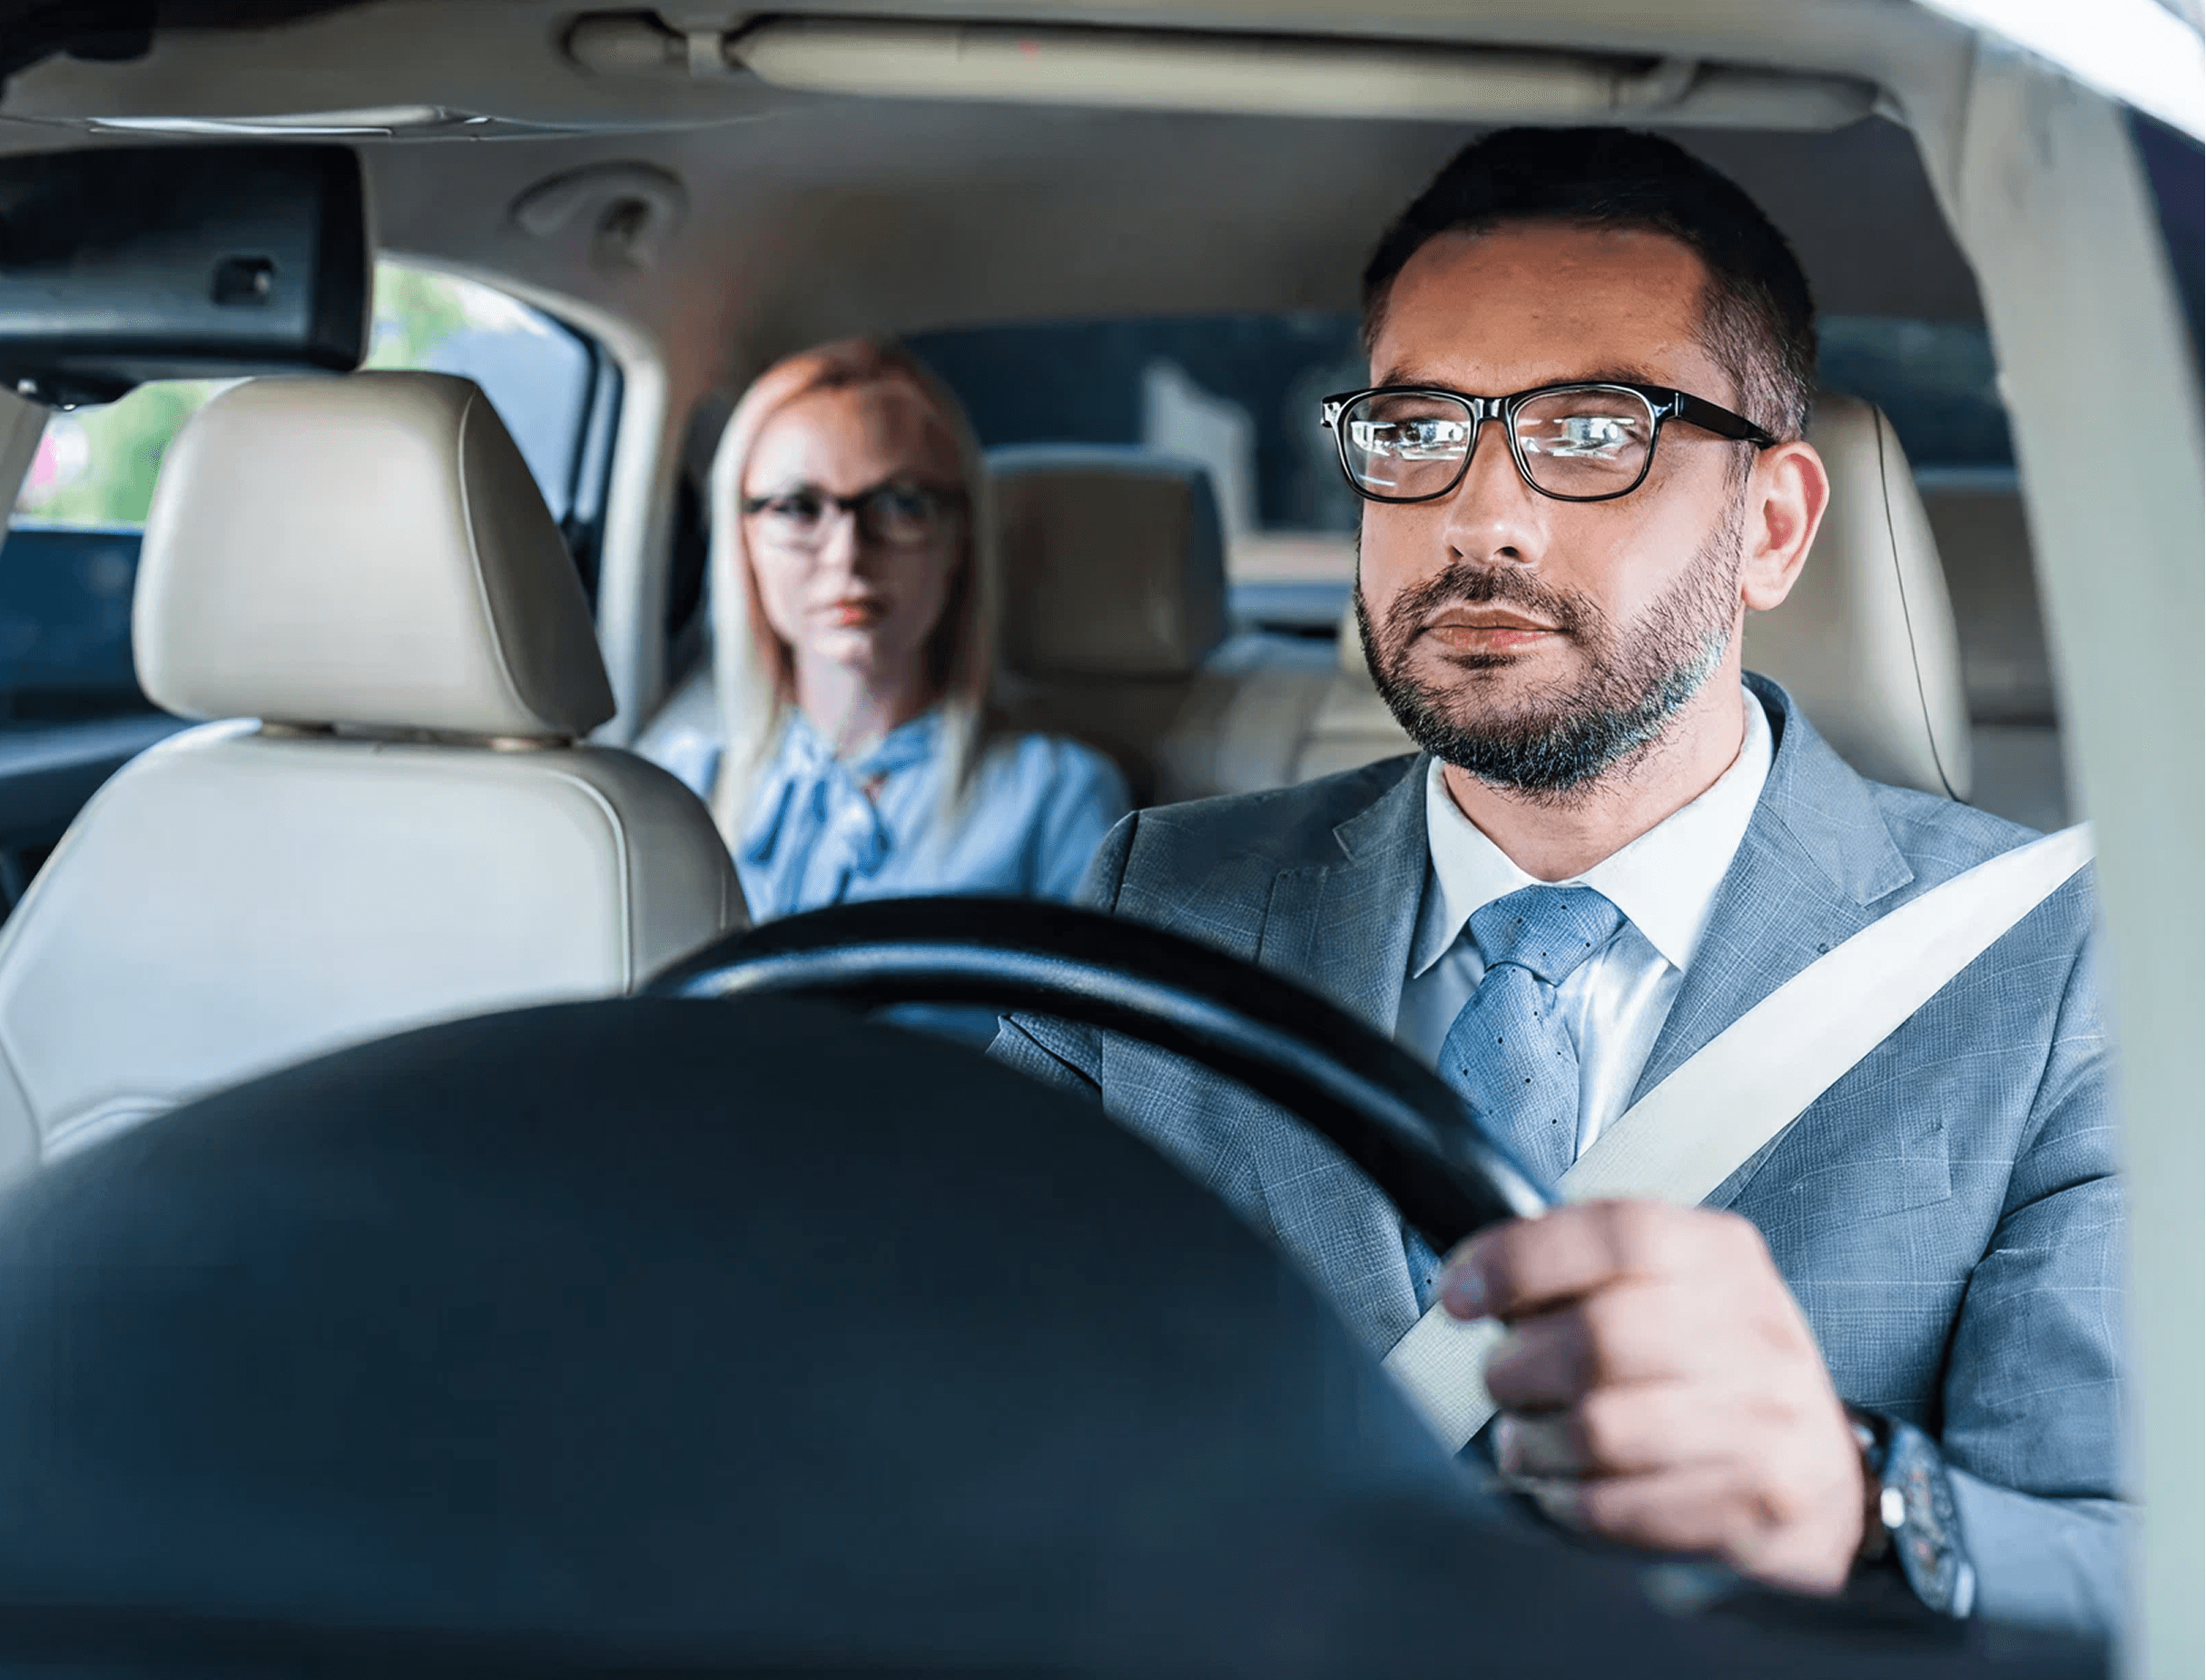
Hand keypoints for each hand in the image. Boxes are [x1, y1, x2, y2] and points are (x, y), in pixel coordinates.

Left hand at [1438, 1200, 1864, 1593]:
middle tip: (1501, 1381)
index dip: (1520, 1259)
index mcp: (1720, 1257)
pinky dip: (1569, 1500)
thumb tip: (1480, 1281)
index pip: (1614, 1234)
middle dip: (1517, 1367)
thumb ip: (1589, 1271)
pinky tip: (1564, 1487)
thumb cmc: (1722, 1371)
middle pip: (1597, 1338)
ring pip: (1601, 1429)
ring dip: (1534, 1441)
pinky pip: (1622, 1507)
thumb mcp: (1677, 1288)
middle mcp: (1752, 1330)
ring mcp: (1762, 1421)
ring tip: (1525, 1440)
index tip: (1461, 1293)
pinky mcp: (1754, 1503)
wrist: (1830, 1478)